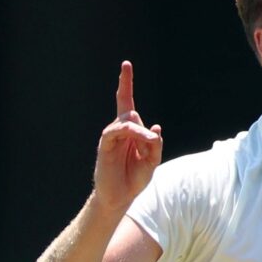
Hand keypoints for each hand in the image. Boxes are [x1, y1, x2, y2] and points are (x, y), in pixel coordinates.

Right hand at [93, 61, 162, 212]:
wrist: (120, 196)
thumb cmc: (135, 178)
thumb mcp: (152, 161)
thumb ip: (155, 145)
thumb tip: (155, 127)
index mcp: (131, 131)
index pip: (126, 102)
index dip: (125, 84)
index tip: (126, 64)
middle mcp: (120, 130)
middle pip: (132, 114)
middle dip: (145, 131)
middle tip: (151, 147)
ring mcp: (112, 136)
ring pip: (128, 122)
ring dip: (141, 134)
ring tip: (149, 145)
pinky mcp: (106, 144)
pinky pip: (116, 130)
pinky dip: (130, 132)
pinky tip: (139, 137)